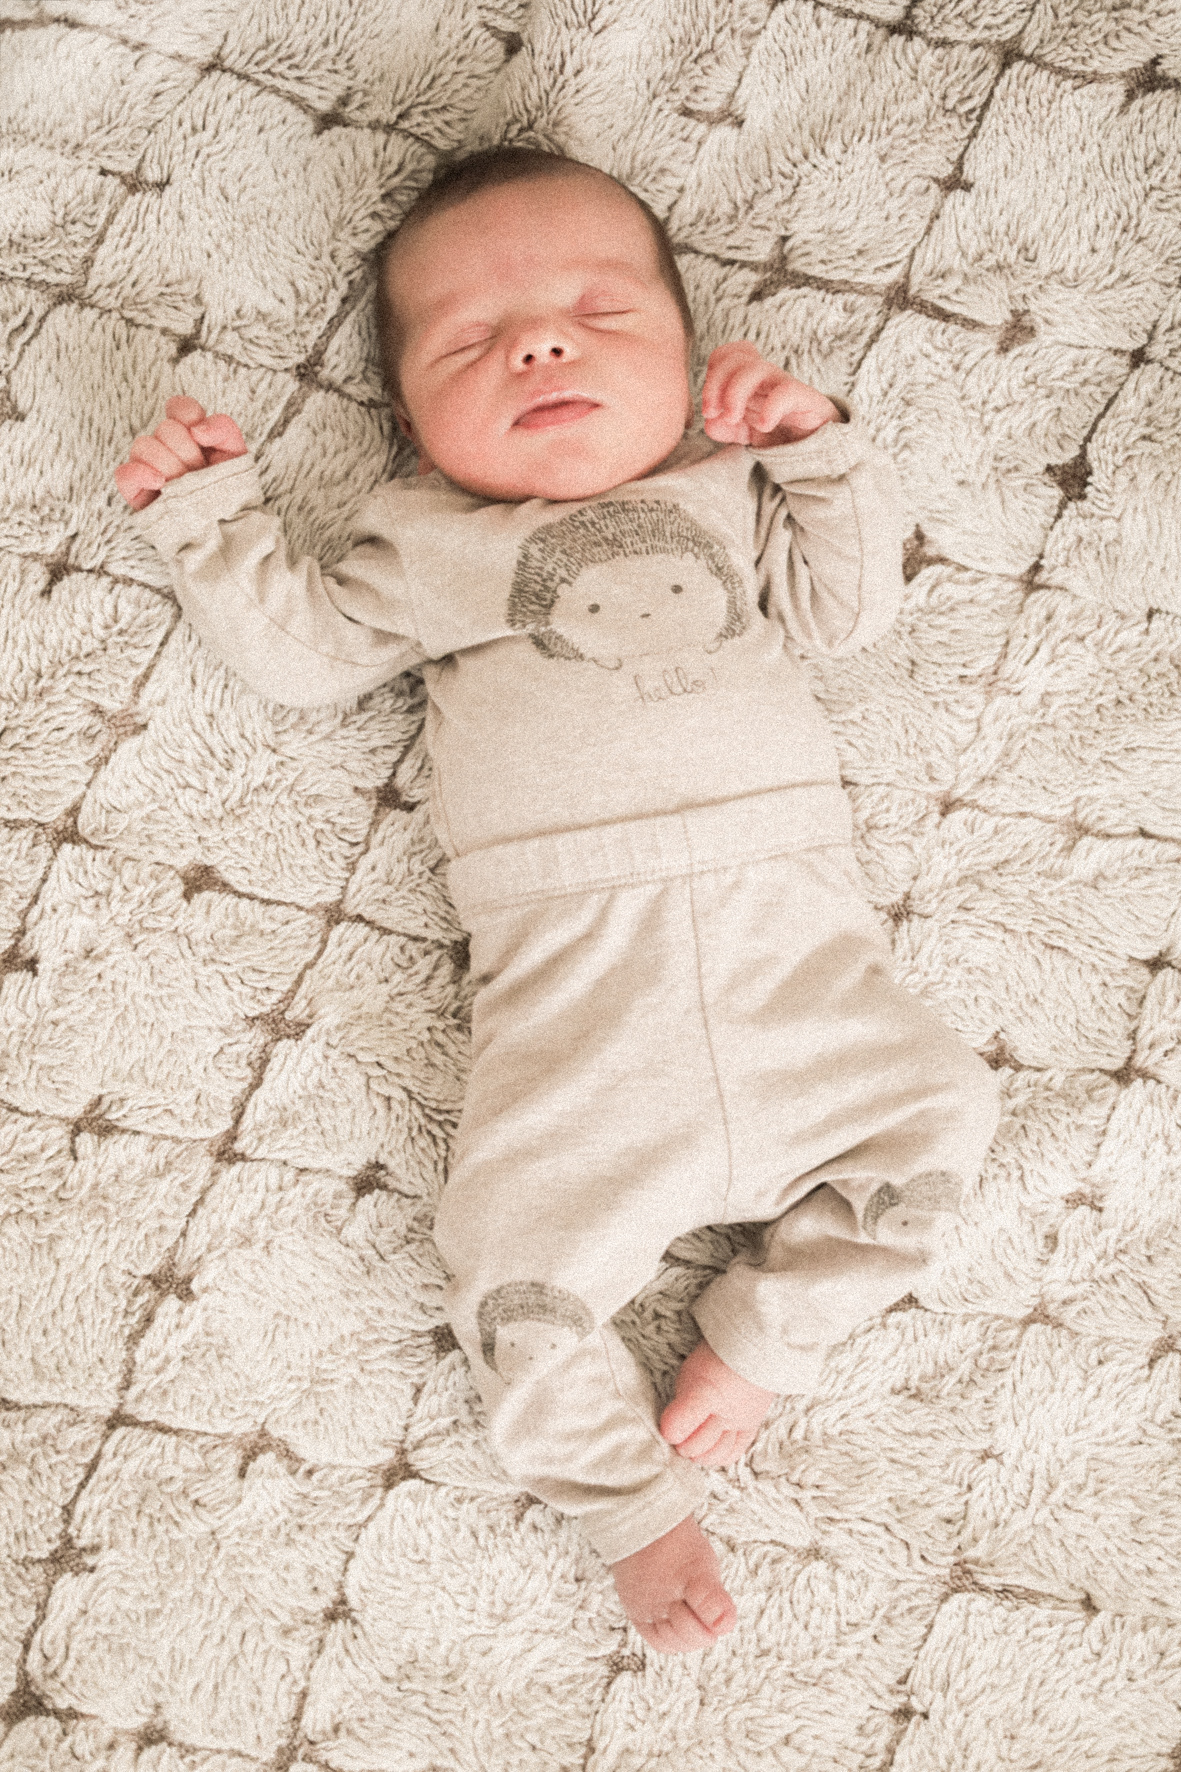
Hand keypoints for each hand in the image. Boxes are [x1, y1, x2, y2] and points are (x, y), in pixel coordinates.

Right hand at [115, 395, 246, 509]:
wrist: (227, 527)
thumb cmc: (228, 490)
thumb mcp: (236, 454)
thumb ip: (223, 428)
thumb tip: (197, 429)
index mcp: (187, 435)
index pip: (178, 407)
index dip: (188, 415)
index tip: (202, 438)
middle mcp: (165, 447)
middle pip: (165, 428)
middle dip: (188, 452)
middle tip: (199, 472)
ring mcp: (148, 468)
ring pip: (144, 445)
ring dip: (171, 466)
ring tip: (186, 485)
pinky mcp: (136, 491)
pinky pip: (124, 473)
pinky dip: (142, 473)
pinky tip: (161, 483)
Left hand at [701, 343, 839, 447]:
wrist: (822, 450)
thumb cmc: (784, 435)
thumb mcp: (748, 434)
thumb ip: (726, 428)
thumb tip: (709, 423)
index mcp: (751, 382)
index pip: (728, 355)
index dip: (713, 372)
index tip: (709, 406)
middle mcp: (767, 379)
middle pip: (737, 358)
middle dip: (716, 383)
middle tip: (712, 411)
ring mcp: (785, 387)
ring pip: (757, 368)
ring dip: (735, 393)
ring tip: (733, 418)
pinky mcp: (806, 400)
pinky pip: (787, 391)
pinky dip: (770, 408)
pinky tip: (764, 426)